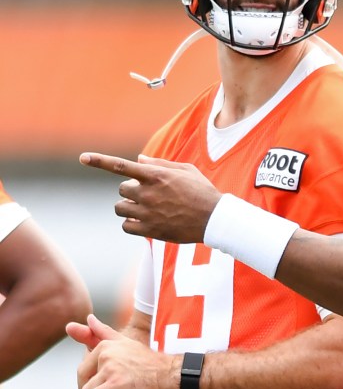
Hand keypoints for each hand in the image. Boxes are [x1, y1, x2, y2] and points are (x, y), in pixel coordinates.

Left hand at [67, 313, 175, 388]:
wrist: (168, 373)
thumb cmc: (149, 360)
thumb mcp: (125, 342)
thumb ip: (103, 331)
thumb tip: (88, 317)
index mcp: (105, 345)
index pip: (85, 365)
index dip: (87, 379)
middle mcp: (104, 354)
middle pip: (83, 377)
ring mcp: (108, 369)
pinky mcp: (113, 384)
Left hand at [79, 152, 221, 242]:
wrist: (214, 219)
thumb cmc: (201, 191)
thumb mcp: (185, 170)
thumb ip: (159, 165)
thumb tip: (138, 160)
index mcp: (156, 175)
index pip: (120, 166)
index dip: (99, 161)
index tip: (82, 158)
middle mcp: (149, 193)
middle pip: (121, 190)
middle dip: (131, 192)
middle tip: (148, 196)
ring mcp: (148, 213)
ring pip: (121, 208)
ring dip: (129, 207)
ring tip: (147, 209)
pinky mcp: (150, 230)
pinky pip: (126, 226)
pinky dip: (131, 224)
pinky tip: (146, 222)